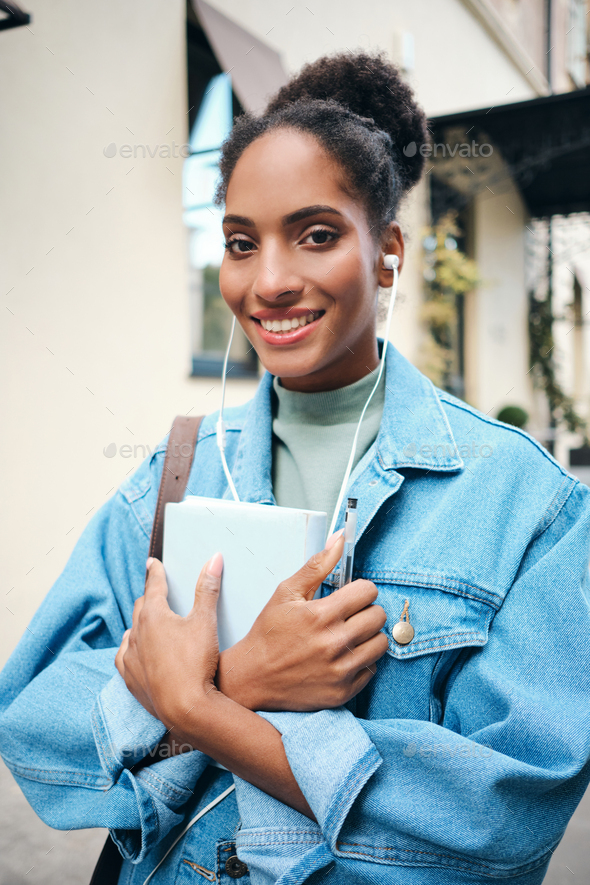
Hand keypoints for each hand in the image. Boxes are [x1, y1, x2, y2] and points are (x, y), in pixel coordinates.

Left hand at [115, 552, 223, 733]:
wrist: (185, 708)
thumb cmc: (196, 663)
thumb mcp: (206, 621)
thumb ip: (208, 588)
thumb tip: (214, 559)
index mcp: (154, 614)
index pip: (154, 585)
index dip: (156, 572)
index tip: (153, 563)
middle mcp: (137, 632)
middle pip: (140, 606)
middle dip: (149, 596)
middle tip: (156, 591)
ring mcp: (130, 656)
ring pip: (130, 631)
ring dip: (140, 623)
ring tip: (149, 622)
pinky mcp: (129, 677)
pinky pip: (124, 655)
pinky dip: (130, 648)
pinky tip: (135, 649)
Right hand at [216, 531, 388, 711]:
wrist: (253, 678)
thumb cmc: (268, 634)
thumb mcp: (286, 593)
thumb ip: (317, 564)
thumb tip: (339, 539)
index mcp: (321, 615)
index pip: (369, 591)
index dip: (360, 589)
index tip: (350, 595)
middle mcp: (334, 643)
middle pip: (378, 616)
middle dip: (365, 610)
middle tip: (348, 615)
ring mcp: (340, 670)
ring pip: (380, 643)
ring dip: (368, 636)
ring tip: (348, 635)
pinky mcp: (342, 692)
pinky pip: (372, 669)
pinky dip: (361, 661)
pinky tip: (342, 656)